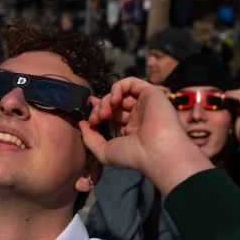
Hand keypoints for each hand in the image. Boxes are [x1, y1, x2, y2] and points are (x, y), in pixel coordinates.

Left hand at [81, 76, 212, 195]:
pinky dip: (118, 87)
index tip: (89, 116)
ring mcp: (145, 105)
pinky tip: (113, 99)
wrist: (157, 152)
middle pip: (114, 103)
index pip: (112, 114)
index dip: (98, 111)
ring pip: (120, 93)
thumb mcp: (104, 151)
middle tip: (95, 118)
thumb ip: (90, 138)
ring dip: (107, 99)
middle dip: (100, 107)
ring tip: (104, 111)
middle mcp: (139, 116)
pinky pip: (131, 82)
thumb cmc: (132, 156)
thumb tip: (82, 123)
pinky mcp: (151, 94)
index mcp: (131, 130)